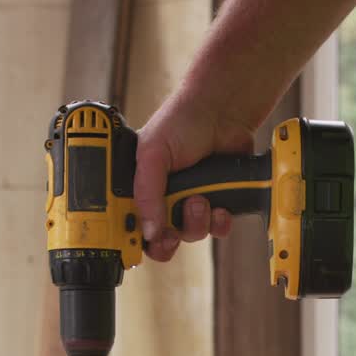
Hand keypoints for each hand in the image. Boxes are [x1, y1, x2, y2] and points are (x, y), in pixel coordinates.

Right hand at [134, 95, 255, 261]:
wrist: (223, 111)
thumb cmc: (181, 122)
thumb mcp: (152, 154)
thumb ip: (146, 193)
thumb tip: (147, 230)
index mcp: (142, 188)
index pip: (132, 224)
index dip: (136, 239)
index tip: (142, 244)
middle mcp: (166, 198)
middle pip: (163, 239)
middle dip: (170, 238)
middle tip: (172, 231)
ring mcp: (192, 202)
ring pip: (192, 235)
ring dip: (197, 222)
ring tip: (200, 199)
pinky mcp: (218, 202)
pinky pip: (218, 230)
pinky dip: (220, 222)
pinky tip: (220, 206)